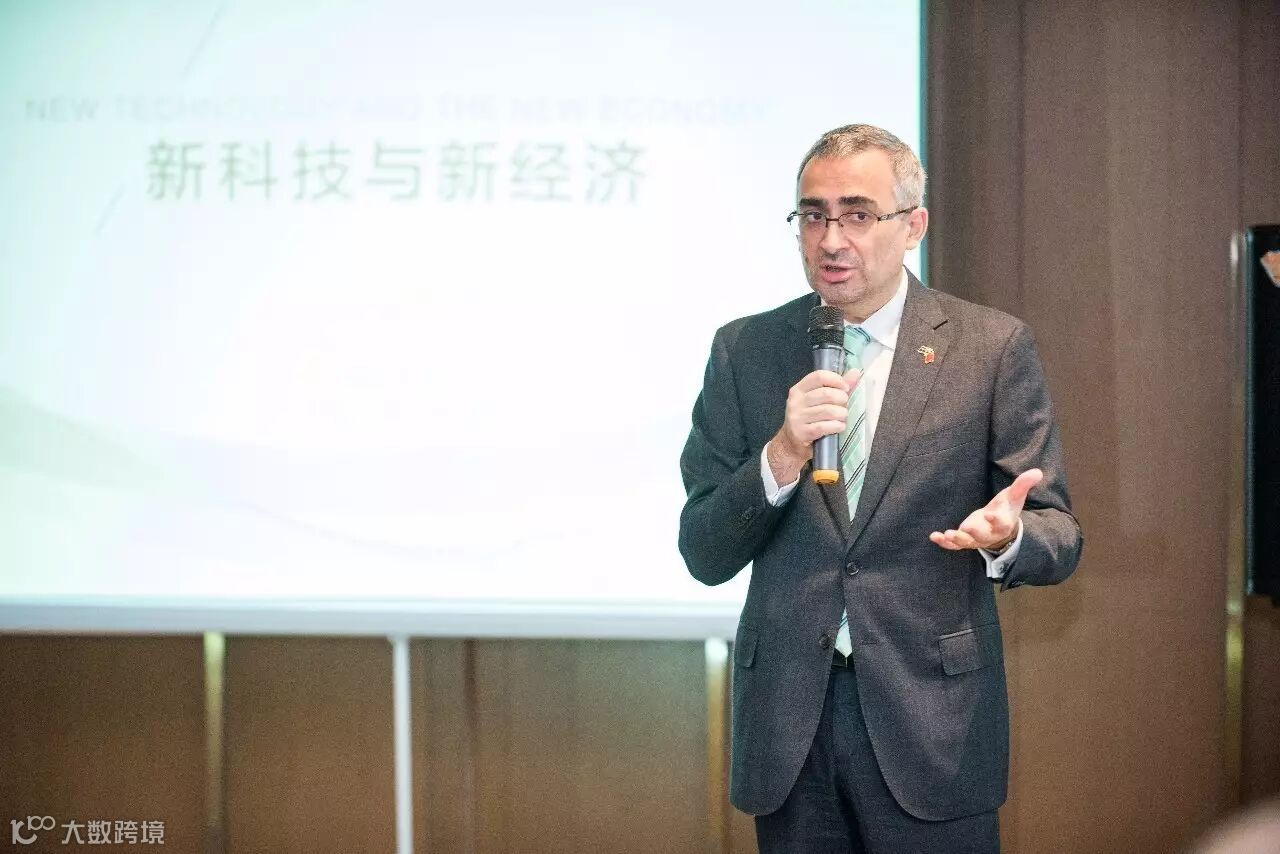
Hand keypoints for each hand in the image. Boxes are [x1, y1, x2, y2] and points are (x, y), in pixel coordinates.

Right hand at [766, 368, 861, 485]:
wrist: (791, 444)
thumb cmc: (809, 420)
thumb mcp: (818, 402)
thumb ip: (837, 387)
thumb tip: (856, 372)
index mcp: (799, 389)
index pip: (818, 376)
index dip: (836, 380)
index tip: (845, 388)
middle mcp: (795, 402)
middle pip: (826, 394)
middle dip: (842, 400)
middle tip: (844, 406)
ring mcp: (797, 417)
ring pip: (828, 411)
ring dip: (841, 415)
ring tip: (843, 418)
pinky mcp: (801, 433)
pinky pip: (824, 427)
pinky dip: (837, 426)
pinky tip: (839, 427)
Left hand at [929, 468, 1042, 550]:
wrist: (1000, 527)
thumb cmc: (1006, 509)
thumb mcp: (1014, 496)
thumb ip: (1023, 485)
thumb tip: (1037, 472)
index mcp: (1003, 523)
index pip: (1001, 523)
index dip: (996, 520)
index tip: (990, 514)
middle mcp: (990, 533)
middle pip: (982, 535)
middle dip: (974, 532)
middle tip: (967, 527)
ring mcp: (976, 539)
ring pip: (967, 542)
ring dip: (957, 539)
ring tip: (948, 534)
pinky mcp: (965, 540)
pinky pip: (954, 545)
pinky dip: (945, 543)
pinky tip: (934, 536)